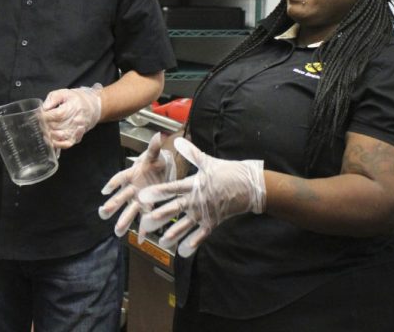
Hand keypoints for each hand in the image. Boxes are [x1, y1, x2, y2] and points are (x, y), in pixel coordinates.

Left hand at [42, 84, 101, 148]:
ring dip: (49, 133)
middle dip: (45, 124)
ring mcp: (77, 130)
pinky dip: (57, 144)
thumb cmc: (75, 100)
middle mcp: (76, 120)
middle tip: (41, 121)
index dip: (45, 116)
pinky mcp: (77, 137)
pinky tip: (51, 139)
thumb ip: (52, 99)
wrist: (91, 107)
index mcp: (73, 107)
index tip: (40, 114)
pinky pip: (67, 144)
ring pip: (60, 136)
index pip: (56, 115)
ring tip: (45, 128)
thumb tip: (44, 108)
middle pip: (56, 126)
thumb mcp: (63, 93)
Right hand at [98, 132, 174, 236]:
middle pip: (121, 197)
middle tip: (103, 213)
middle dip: (113, 205)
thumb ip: (155, 148)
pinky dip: (143, 229)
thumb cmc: (155, 162)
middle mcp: (132, 188)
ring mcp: (138, 199)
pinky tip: (141, 241)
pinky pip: (144, 218)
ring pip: (130, 210)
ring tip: (118, 232)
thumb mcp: (155, 155)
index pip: (120, 178)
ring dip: (124, 221)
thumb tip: (158, 135)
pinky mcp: (147, 206)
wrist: (162, 170)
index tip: (105, 191)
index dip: (113, 183)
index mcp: (132, 174)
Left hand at [137, 137, 264, 257]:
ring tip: (161, 241)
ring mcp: (205, 213)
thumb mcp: (208, 161)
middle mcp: (197, 200)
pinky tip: (182, 252)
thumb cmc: (228, 172)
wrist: (250, 187)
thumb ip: (191, 154)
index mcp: (194, 184)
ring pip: (186, 225)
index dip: (157, 192)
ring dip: (173, 233)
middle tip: (145, 222)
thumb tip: (178, 141)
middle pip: (175, 209)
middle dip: (159, 216)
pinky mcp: (213, 222)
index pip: (172, 188)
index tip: (143, 196)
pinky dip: (192, 244)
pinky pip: (201, 235)